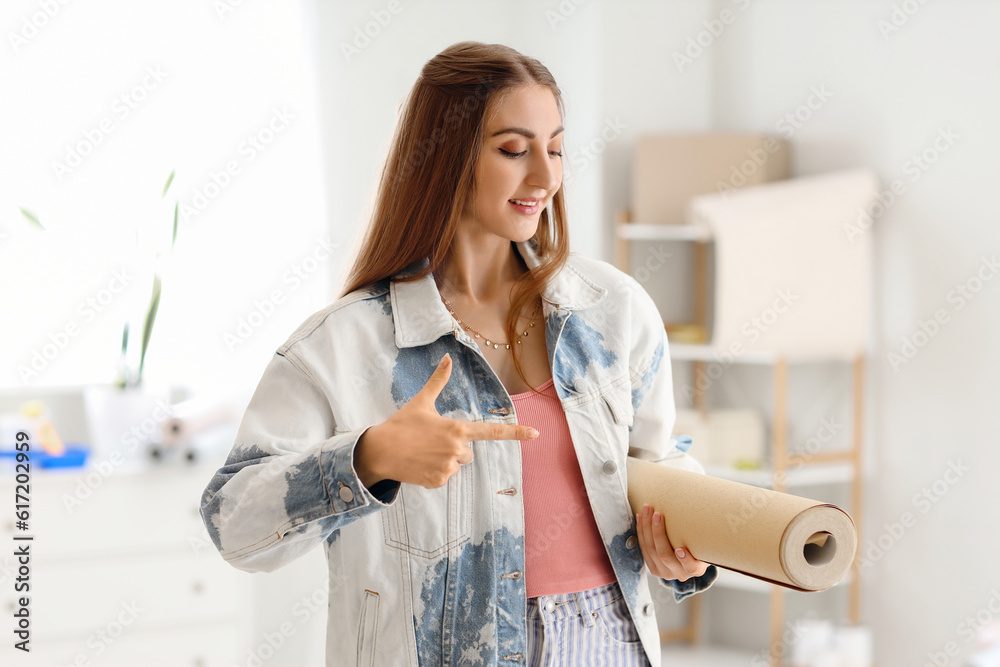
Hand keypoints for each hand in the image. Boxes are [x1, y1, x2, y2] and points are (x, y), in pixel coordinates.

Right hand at [354, 352, 538, 488]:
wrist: (379, 451)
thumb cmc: (402, 424)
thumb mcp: (421, 402)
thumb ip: (438, 381)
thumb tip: (447, 358)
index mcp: (457, 428)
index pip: (492, 431)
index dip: (516, 432)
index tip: (536, 433)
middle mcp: (457, 449)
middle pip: (468, 451)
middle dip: (454, 447)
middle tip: (431, 441)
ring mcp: (448, 468)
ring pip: (457, 465)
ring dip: (444, 460)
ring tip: (423, 452)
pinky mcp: (438, 482)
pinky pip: (445, 477)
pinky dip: (435, 472)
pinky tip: (420, 464)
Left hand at [635, 503, 708, 581]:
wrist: (688, 558)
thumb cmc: (699, 544)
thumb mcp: (705, 542)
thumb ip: (705, 533)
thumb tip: (716, 510)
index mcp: (696, 569)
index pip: (691, 567)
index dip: (685, 559)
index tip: (680, 548)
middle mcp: (680, 574)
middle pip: (664, 554)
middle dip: (658, 532)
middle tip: (656, 513)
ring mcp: (664, 573)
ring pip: (651, 550)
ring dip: (646, 528)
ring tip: (647, 511)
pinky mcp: (653, 569)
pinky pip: (643, 549)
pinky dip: (641, 532)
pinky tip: (641, 518)